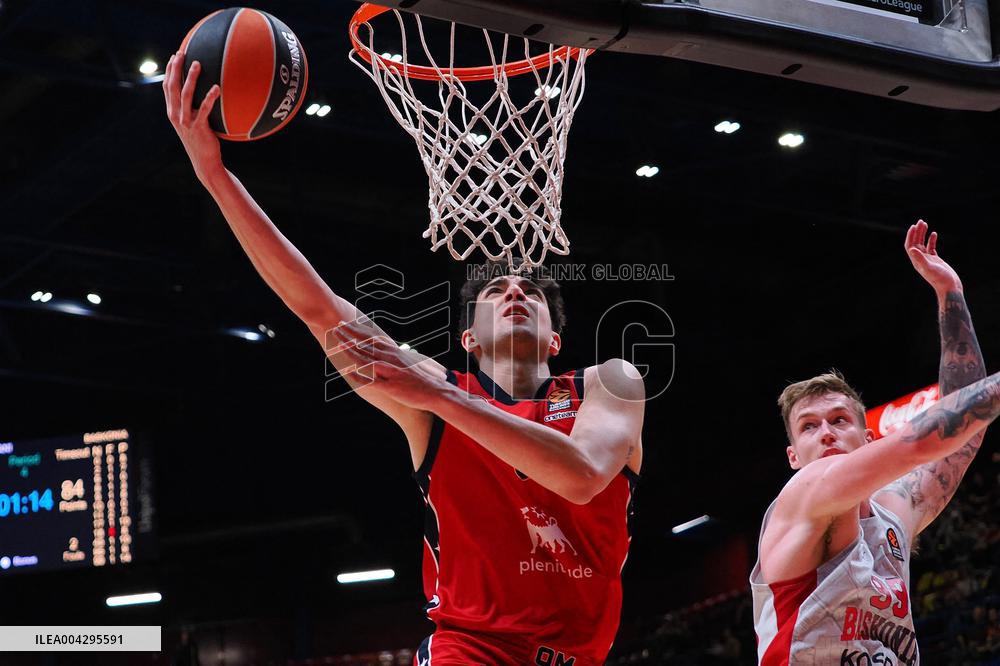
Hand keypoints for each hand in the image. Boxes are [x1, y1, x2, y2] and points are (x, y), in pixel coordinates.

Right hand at [163, 50, 222, 182]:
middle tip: (182, 53)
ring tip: (197, 64)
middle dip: (175, 69)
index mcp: (172, 112)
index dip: (169, 71)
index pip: (167, 88)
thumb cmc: (202, 141)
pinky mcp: (198, 128)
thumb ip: (194, 109)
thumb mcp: (194, 123)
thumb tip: (205, 93)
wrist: (204, 161)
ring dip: (190, 78)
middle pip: (172, 87)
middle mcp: (175, 115)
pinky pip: (204, 109)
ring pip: (185, 95)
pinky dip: (210, 98)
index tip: (174, 56)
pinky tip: (217, 88)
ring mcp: (186, 121)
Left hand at [330, 319, 446, 410]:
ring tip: (338, 344)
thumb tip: (396, 350)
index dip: (358, 331)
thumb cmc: (422, 380)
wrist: (436, 392)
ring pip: (367, 360)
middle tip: (336, 328)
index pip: (373, 338)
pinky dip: (359, 376)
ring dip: (352, 352)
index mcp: (394, 353)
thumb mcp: (410, 363)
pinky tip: (348, 372)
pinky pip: (372, 380)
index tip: (346, 324)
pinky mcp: (390, 386)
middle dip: (350, 337)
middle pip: (366, 345)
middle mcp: (391, 359)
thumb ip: (399, 357)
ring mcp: (389, 372)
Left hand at [905, 219, 961, 295]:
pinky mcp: (935, 259)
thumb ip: (920, 259)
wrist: (949, 286)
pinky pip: (931, 247)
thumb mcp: (929, 267)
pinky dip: (931, 240)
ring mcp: (927, 259)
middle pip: (915, 243)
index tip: (913, 226)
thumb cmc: (940, 279)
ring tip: (925, 224)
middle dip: (917, 232)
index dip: (910, 236)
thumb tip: (912, 249)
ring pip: (923, 244)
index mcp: (916, 261)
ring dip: (923, 234)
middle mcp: (920, 259)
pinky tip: (934, 233)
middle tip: (920, 221)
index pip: (910, 246)